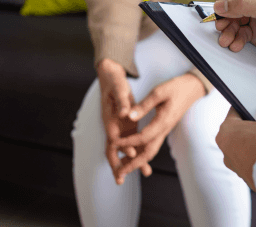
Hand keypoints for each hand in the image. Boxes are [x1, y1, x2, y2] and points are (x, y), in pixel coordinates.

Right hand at [97, 58, 150, 184]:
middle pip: (114, 149)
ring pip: (123, 149)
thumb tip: (124, 113)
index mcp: (110, 117)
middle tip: (121, 179)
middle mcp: (113, 125)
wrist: (110, 76)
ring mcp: (118, 127)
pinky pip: (130, 143)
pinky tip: (145, 160)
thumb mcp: (119, 88)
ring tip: (144, 172)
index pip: (114, 136)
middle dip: (118, 164)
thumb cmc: (114, 82)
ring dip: (130, 161)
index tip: (133, 154)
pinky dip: (136, 152)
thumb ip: (122, 101)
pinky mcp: (125, 126)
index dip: (122, 146)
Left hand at [112, 73, 204, 181]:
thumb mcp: (159, 92)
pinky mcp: (163, 129)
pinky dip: (141, 152)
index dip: (128, 142)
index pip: (143, 137)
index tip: (114, 143)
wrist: (192, 89)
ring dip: (137, 161)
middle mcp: (164, 130)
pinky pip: (152, 145)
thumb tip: (129, 116)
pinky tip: (132, 155)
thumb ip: (144, 105)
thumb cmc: (176, 88)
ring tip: (123, 169)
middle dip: (134, 163)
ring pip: (150, 151)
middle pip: (149, 152)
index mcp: (163, 121)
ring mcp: (164, 131)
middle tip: (120, 172)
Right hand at [213, 0, 255, 68]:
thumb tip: (222, 5)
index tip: (221, 5)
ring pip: (232, 17)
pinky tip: (235, 44)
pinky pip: (238, 31)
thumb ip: (244, 5)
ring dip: (227, 29)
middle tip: (221, 24)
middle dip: (225, 13)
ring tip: (226, 39)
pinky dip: (234, 38)